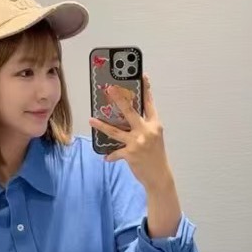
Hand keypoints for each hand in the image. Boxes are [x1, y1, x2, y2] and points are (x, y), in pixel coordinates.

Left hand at [89, 74, 172, 190]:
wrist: (159, 176)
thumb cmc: (155, 155)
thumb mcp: (154, 137)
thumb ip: (144, 126)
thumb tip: (126, 117)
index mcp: (155, 124)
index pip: (149, 104)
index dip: (146, 89)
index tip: (142, 75)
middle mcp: (147, 131)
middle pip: (130, 111)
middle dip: (119, 99)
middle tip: (109, 89)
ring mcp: (138, 142)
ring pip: (115, 131)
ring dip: (102, 125)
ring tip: (91, 120)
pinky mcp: (130, 154)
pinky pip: (115, 152)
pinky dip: (110, 155)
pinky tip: (105, 157)